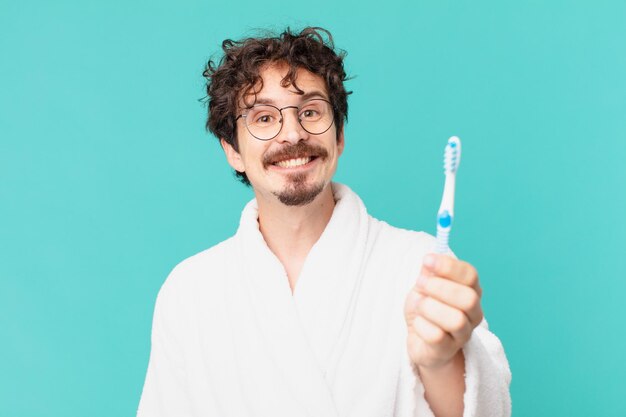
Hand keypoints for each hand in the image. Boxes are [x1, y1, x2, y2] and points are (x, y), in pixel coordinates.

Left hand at [404, 254, 483, 369]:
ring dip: (429, 308)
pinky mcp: (447, 350)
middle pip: (468, 298)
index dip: (448, 266)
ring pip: (455, 320)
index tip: (427, 260)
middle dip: (439, 288)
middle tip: (420, 284)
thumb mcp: (425, 285)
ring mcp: (463, 334)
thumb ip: (430, 272)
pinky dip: (421, 326)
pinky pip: (436, 336)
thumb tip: (431, 258)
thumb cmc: (427, 308)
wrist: (419, 340)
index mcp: (471, 291)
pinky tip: (418, 323)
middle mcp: (473, 313)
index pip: (470, 275)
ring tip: (419, 306)